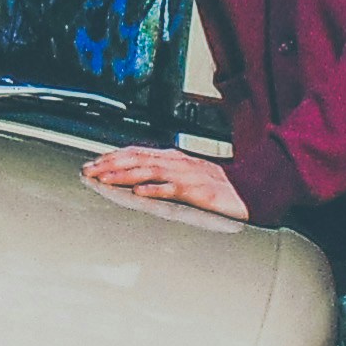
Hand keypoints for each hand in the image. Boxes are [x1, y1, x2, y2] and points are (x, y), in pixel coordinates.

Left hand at [85, 145, 245, 219]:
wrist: (256, 190)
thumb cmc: (222, 187)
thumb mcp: (189, 177)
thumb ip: (165, 176)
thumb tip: (138, 182)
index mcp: (175, 158)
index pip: (137, 152)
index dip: (113, 157)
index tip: (92, 164)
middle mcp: (179, 163)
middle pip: (138, 158)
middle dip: (110, 164)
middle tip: (88, 171)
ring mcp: (189, 176)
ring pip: (151, 171)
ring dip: (125, 174)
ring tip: (104, 179)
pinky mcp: (200, 192)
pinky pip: (175, 189)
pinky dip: (156, 189)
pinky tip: (140, 192)